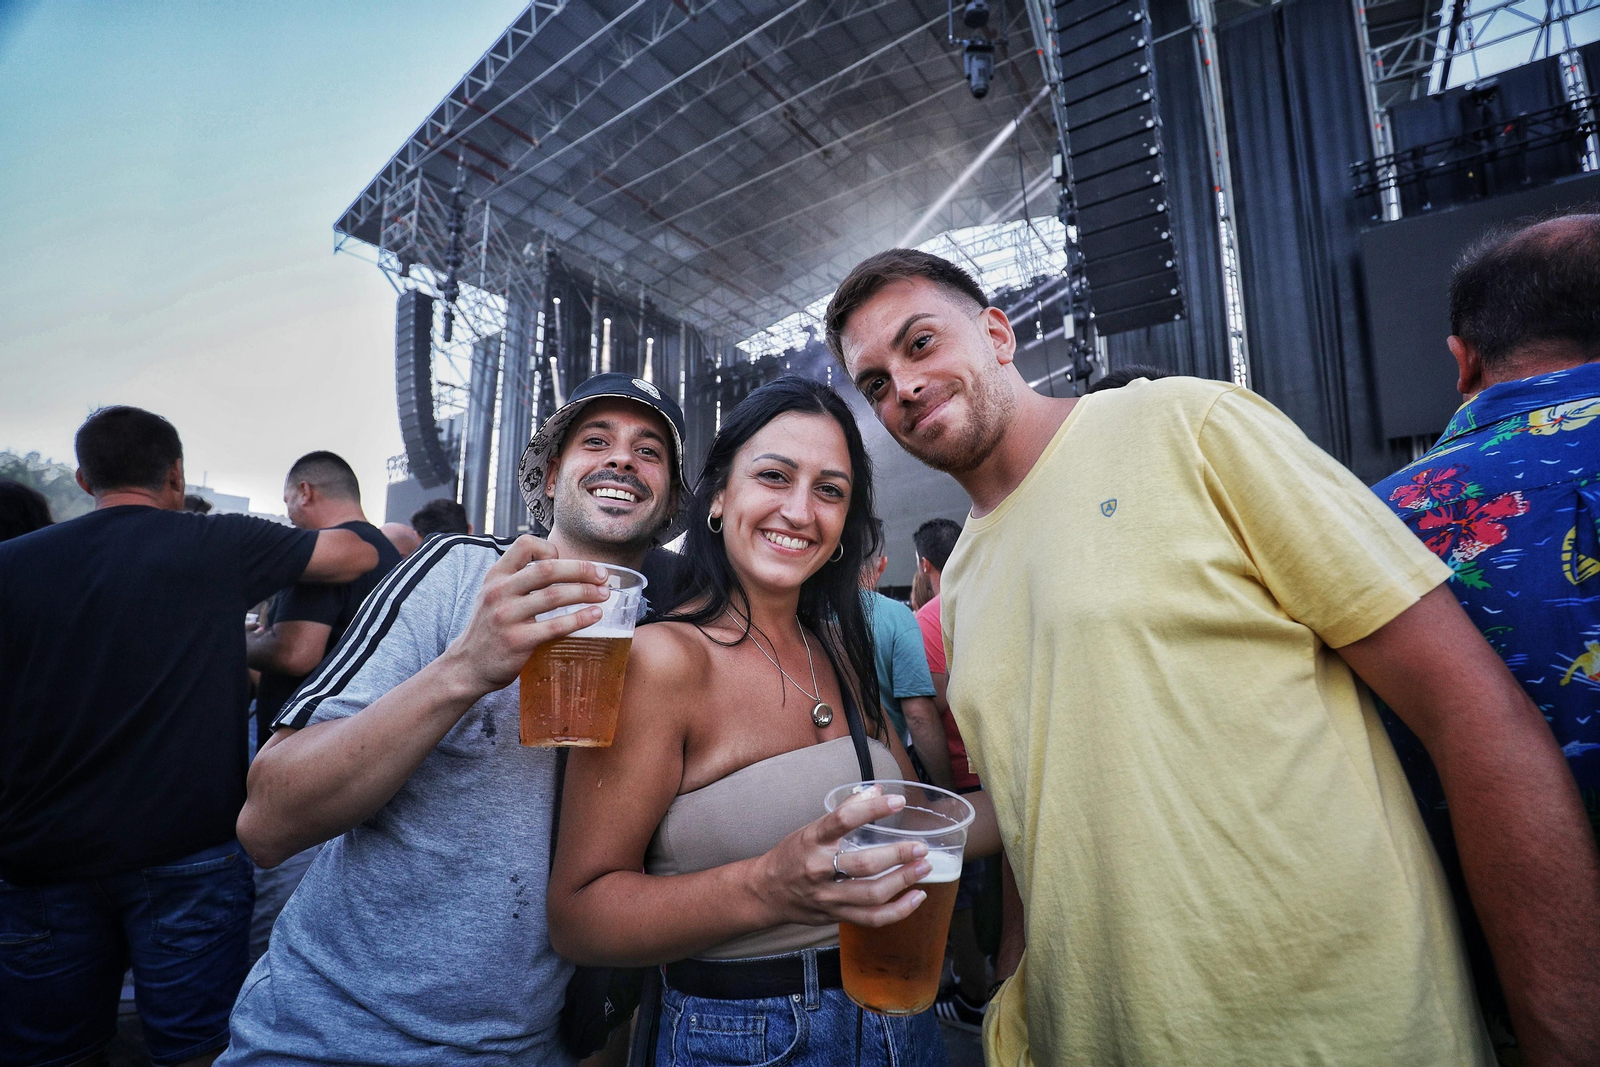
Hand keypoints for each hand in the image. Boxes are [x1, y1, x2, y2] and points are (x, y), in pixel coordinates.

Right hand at [441, 535, 609, 697]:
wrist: (468, 666)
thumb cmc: (491, 628)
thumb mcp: (494, 595)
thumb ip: (519, 580)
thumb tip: (562, 566)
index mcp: (496, 576)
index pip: (525, 545)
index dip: (549, 548)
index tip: (566, 561)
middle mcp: (499, 592)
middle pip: (547, 569)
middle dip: (581, 569)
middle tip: (603, 575)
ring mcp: (507, 617)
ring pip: (555, 596)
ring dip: (586, 593)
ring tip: (604, 594)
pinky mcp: (518, 641)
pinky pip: (555, 626)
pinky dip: (580, 619)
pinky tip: (594, 616)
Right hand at [755, 787, 933, 928]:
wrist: (766, 892)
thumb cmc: (792, 856)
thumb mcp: (811, 828)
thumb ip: (844, 811)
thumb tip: (876, 792)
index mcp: (813, 841)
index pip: (843, 820)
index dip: (873, 809)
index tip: (897, 801)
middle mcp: (820, 870)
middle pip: (864, 864)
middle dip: (898, 855)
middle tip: (920, 846)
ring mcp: (829, 897)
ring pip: (872, 894)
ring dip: (903, 881)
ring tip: (924, 867)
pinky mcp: (836, 916)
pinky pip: (872, 918)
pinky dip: (899, 910)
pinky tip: (917, 897)